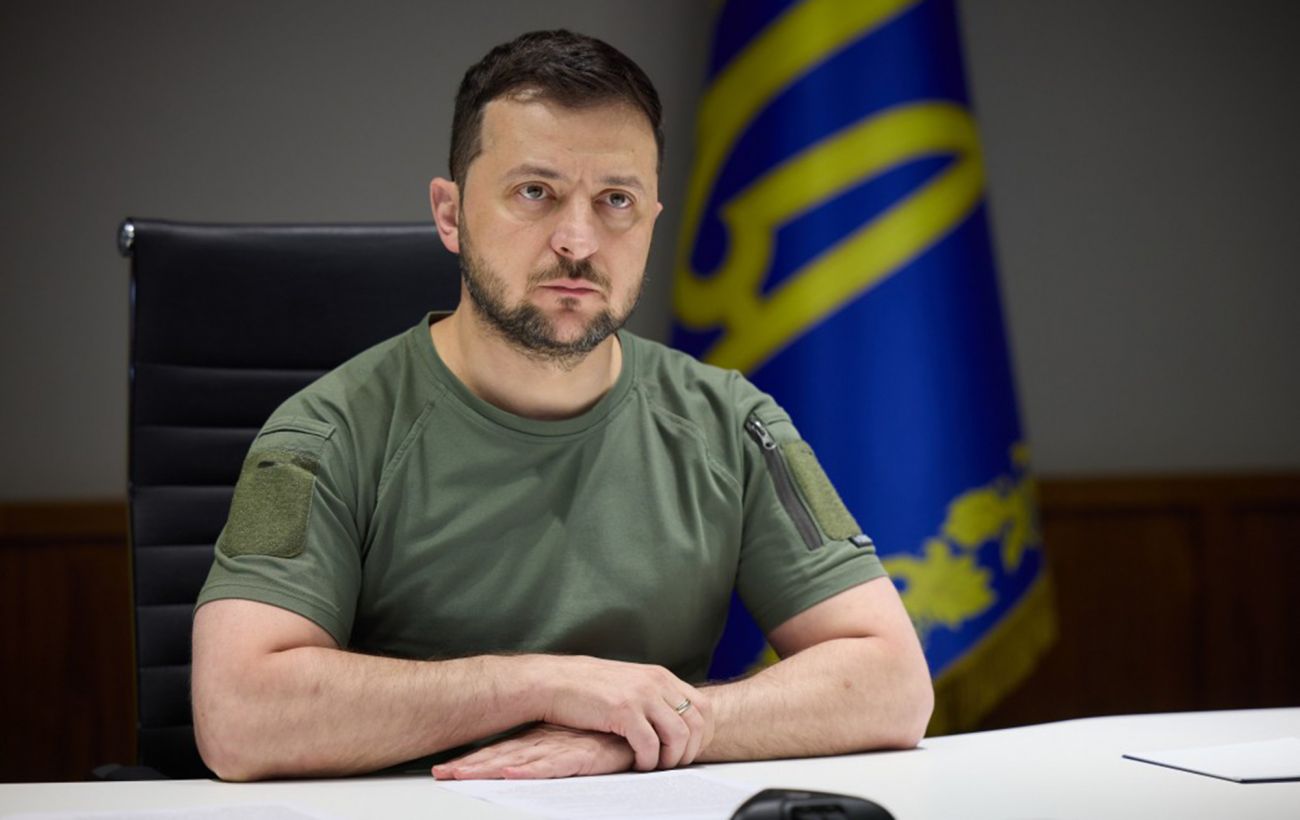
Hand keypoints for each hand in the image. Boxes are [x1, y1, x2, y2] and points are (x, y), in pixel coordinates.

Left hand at [431, 724, 633, 779]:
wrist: (643, 723)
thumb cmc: (612, 735)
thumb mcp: (578, 742)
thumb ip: (557, 749)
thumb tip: (530, 760)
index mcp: (543, 739)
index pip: (503, 750)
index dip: (475, 760)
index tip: (447, 769)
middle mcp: (547, 742)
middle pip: (501, 756)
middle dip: (470, 767)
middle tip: (440, 774)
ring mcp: (561, 748)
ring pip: (517, 761)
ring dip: (488, 770)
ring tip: (460, 776)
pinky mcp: (581, 756)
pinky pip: (550, 767)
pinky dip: (528, 771)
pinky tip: (510, 774)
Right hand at [534, 655, 712, 771]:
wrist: (554, 681)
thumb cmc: (587, 687)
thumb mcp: (629, 683)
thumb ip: (653, 696)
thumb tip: (672, 721)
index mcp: (659, 676)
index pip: (702, 706)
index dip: (702, 733)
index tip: (689, 750)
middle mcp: (655, 682)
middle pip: (696, 722)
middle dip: (690, 750)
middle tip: (673, 764)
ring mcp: (641, 695)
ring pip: (678, 735)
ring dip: (671, 758)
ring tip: (656, 765)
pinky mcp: (623, 710)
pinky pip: (649, 745)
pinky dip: (648, 761)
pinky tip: (637, 763)